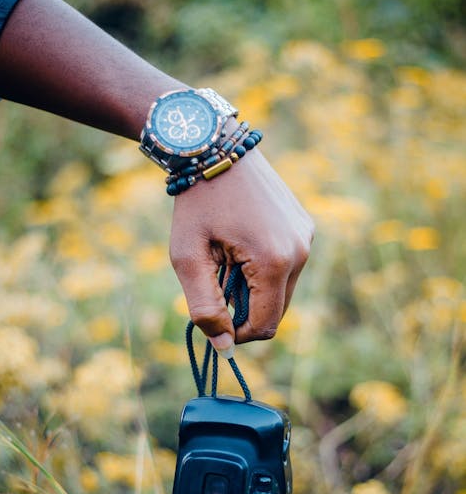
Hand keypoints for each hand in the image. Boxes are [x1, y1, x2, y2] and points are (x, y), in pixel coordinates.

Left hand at [169, 147, 313, 354]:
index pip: (265, 327)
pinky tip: (242, 241)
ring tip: (228, 257)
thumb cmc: (196, 202)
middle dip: (245, 308)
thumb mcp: (187, 257)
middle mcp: (300, 251)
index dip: (237, 333)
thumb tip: (225, 347)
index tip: (213, 317)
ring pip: (283, 289)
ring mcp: (306, 236)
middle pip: (277, 311)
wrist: (214, 146)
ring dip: (255, 288)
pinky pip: (288, 264)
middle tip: (216, 279)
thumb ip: (204, 307)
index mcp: (274, 262)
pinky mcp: (304, 226)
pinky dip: (265, 267)